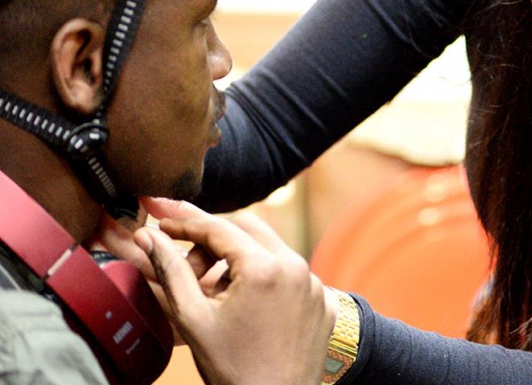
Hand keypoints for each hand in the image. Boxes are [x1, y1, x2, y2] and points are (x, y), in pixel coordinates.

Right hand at [134, 204, 335, 384]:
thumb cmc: (232, 369)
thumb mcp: (193, 317)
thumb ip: (170, 270)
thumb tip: (148, 236)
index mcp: (264, 267)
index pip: (218, 227)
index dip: (185, 222)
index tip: (163, 220)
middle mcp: (296, 267)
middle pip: (248, 228)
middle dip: (213, 237)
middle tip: (186, 259)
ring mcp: (314, 283)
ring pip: (271, 249)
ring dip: (240, 258)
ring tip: (215, 290)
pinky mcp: (324, 300)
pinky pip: (292, 274)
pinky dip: (267, 278)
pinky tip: (246, 305)